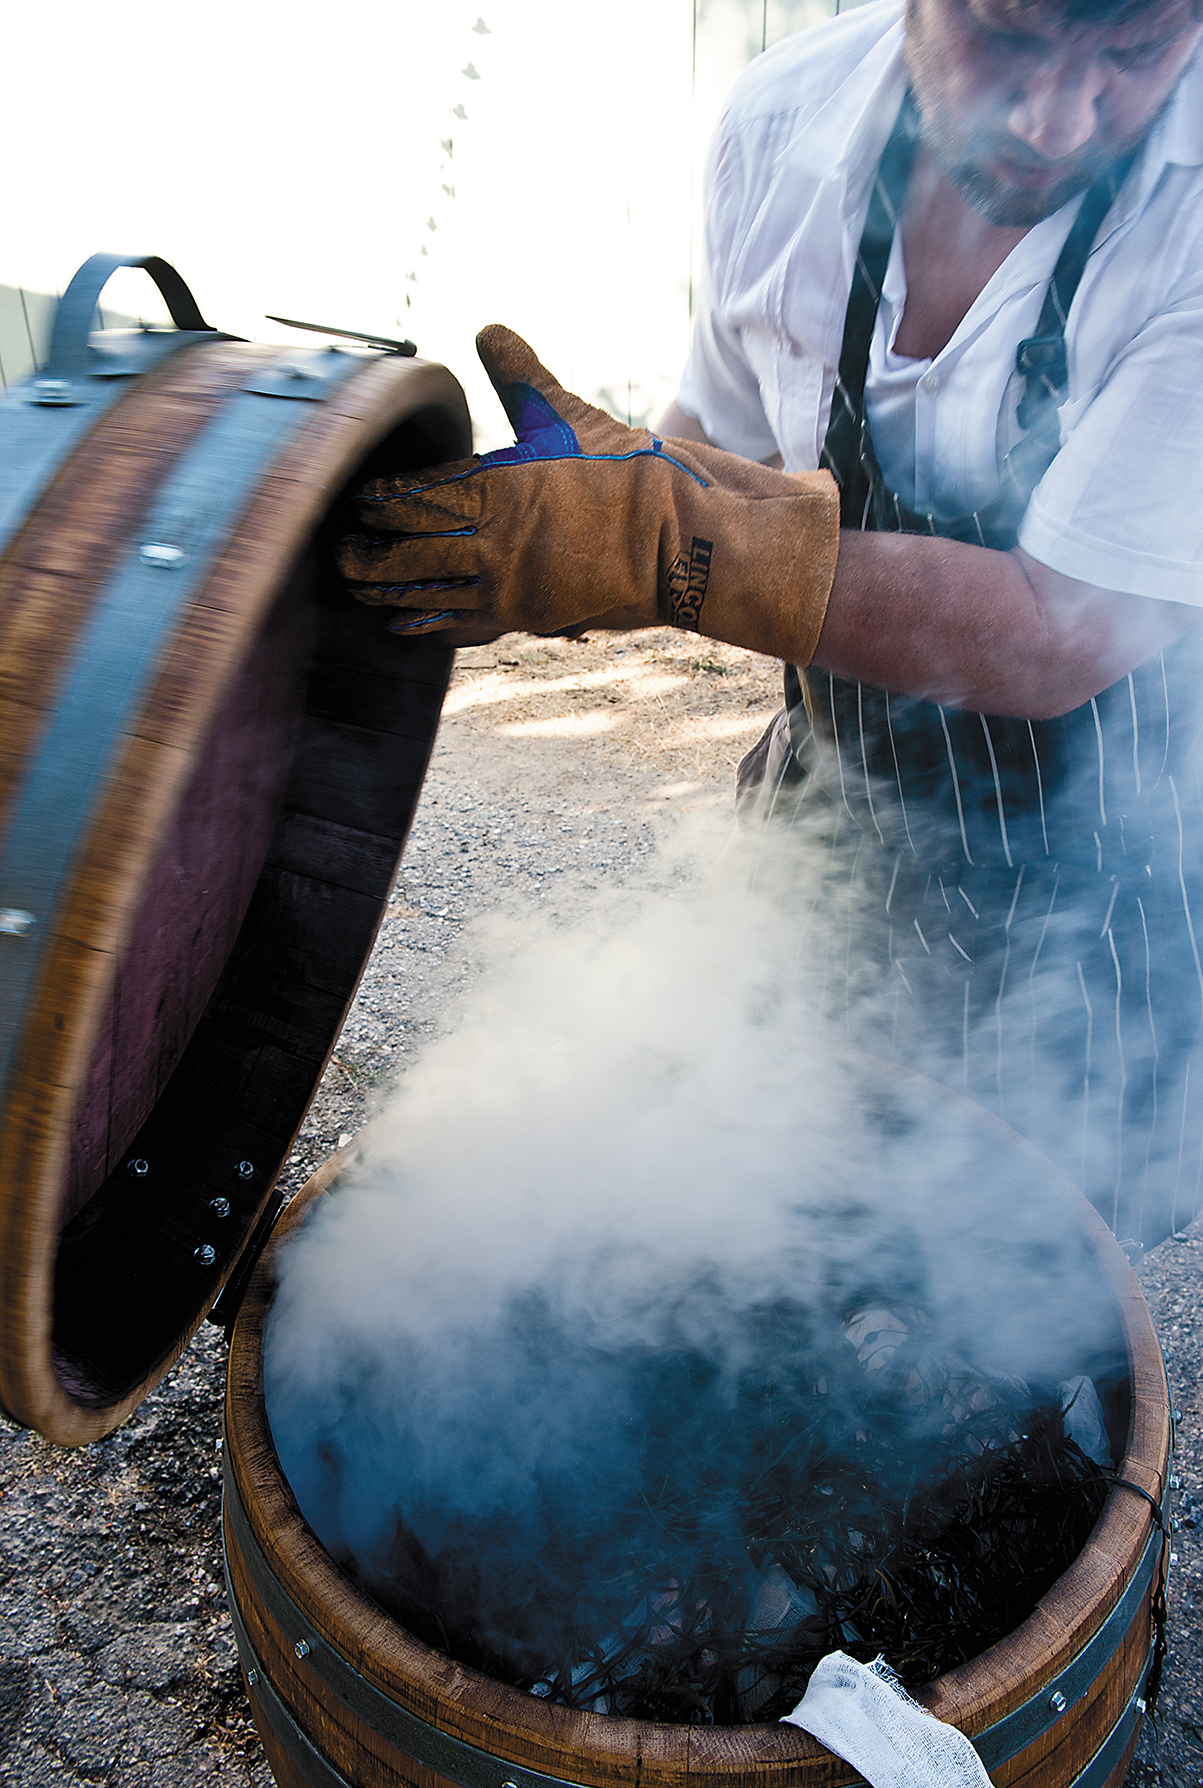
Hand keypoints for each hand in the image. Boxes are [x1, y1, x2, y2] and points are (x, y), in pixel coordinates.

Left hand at [336, 327, 838, 662]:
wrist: (678, 540)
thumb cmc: (626, 472)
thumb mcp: (567, 414)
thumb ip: (519, 376)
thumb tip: (488, 330)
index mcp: (495, 487)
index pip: (413, 496)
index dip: (374, 501)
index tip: (349, 498)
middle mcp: (491, 543)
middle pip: (405, 552)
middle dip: (364, 552)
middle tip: (333, 550)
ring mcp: (506, 586)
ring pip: (426, 595)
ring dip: (385, 593)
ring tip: (354, 589)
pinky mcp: (525, 616)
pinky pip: (462, 626)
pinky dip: (428, 626)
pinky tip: (405, 624)